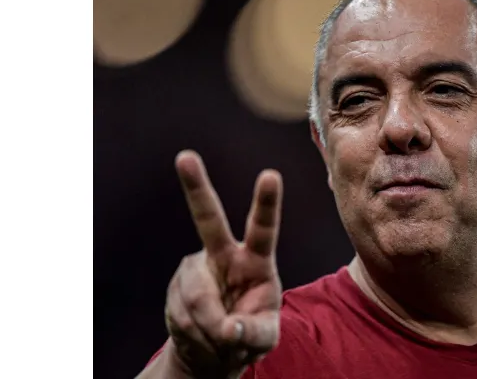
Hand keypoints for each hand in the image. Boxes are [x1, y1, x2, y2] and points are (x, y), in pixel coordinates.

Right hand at [164, 150, 282, 378]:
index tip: (270, 175)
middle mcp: (223, 255)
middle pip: (208, 219)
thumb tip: (230, 330)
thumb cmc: (250, 333)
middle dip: (195, 187)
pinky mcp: (175, 287)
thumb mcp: (265, 337)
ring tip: (222, 339)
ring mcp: (195, 269)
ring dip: (211, 329)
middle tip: (185, 157)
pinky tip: (204, 337)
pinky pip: (183, 315)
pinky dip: (197, 336)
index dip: (266, 203)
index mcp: (256, 259)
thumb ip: (255, 334)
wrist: (214, 351)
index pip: (263, 228)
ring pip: (198, 296)